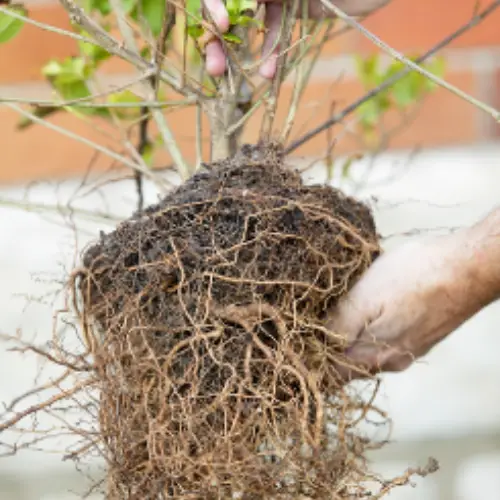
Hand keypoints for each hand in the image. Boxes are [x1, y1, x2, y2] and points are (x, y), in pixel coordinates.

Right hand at [202, 0, 390, 78]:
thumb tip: (234, 5)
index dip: (213, 6)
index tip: (221, 26)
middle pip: (231, 10)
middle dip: (218, 40)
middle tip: (214, 68)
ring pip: (249, 27)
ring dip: (240, 54)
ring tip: (231, 78)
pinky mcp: (292, 14)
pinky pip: (275, 36)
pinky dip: (271, 55)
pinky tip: (268, 74)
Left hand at [326, 226, 493, 380]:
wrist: (468, 267)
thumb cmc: (415, 277)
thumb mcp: (364, 297)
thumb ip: (338, 327)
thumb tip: (315, 348)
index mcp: (374, 357)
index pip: (331, 376)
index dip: (310, 362)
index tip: (296, 342)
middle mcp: (391, 361)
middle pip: (347, 364)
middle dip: (326, 346)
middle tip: (310, 319)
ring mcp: (407, 349)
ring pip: (365, 350)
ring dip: (347, 335)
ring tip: (334, 308)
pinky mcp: (419, 335)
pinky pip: (383, 339)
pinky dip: (367, 328)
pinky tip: (365, 306)